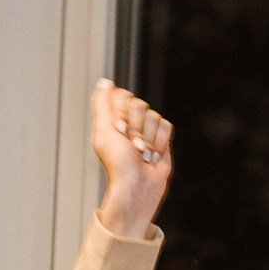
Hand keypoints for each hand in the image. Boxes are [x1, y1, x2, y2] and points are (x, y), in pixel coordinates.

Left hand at [90, 80, 171, 237]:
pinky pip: (166, 126)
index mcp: (112, 120)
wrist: (137, 187)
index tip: (118, 130)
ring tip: (141, 155)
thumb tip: (105, 82)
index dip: (122, 112)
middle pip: (139, 105)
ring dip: (148, 139)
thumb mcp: (103, 131)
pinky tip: (153, 156)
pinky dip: (160, 142)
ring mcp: (146, 130)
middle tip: (131, 146)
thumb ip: (102, 104)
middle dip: (136, 128)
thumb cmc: (118, 164)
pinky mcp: (162, 139)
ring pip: (154, 116)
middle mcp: (129, 123)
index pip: (122, 96)